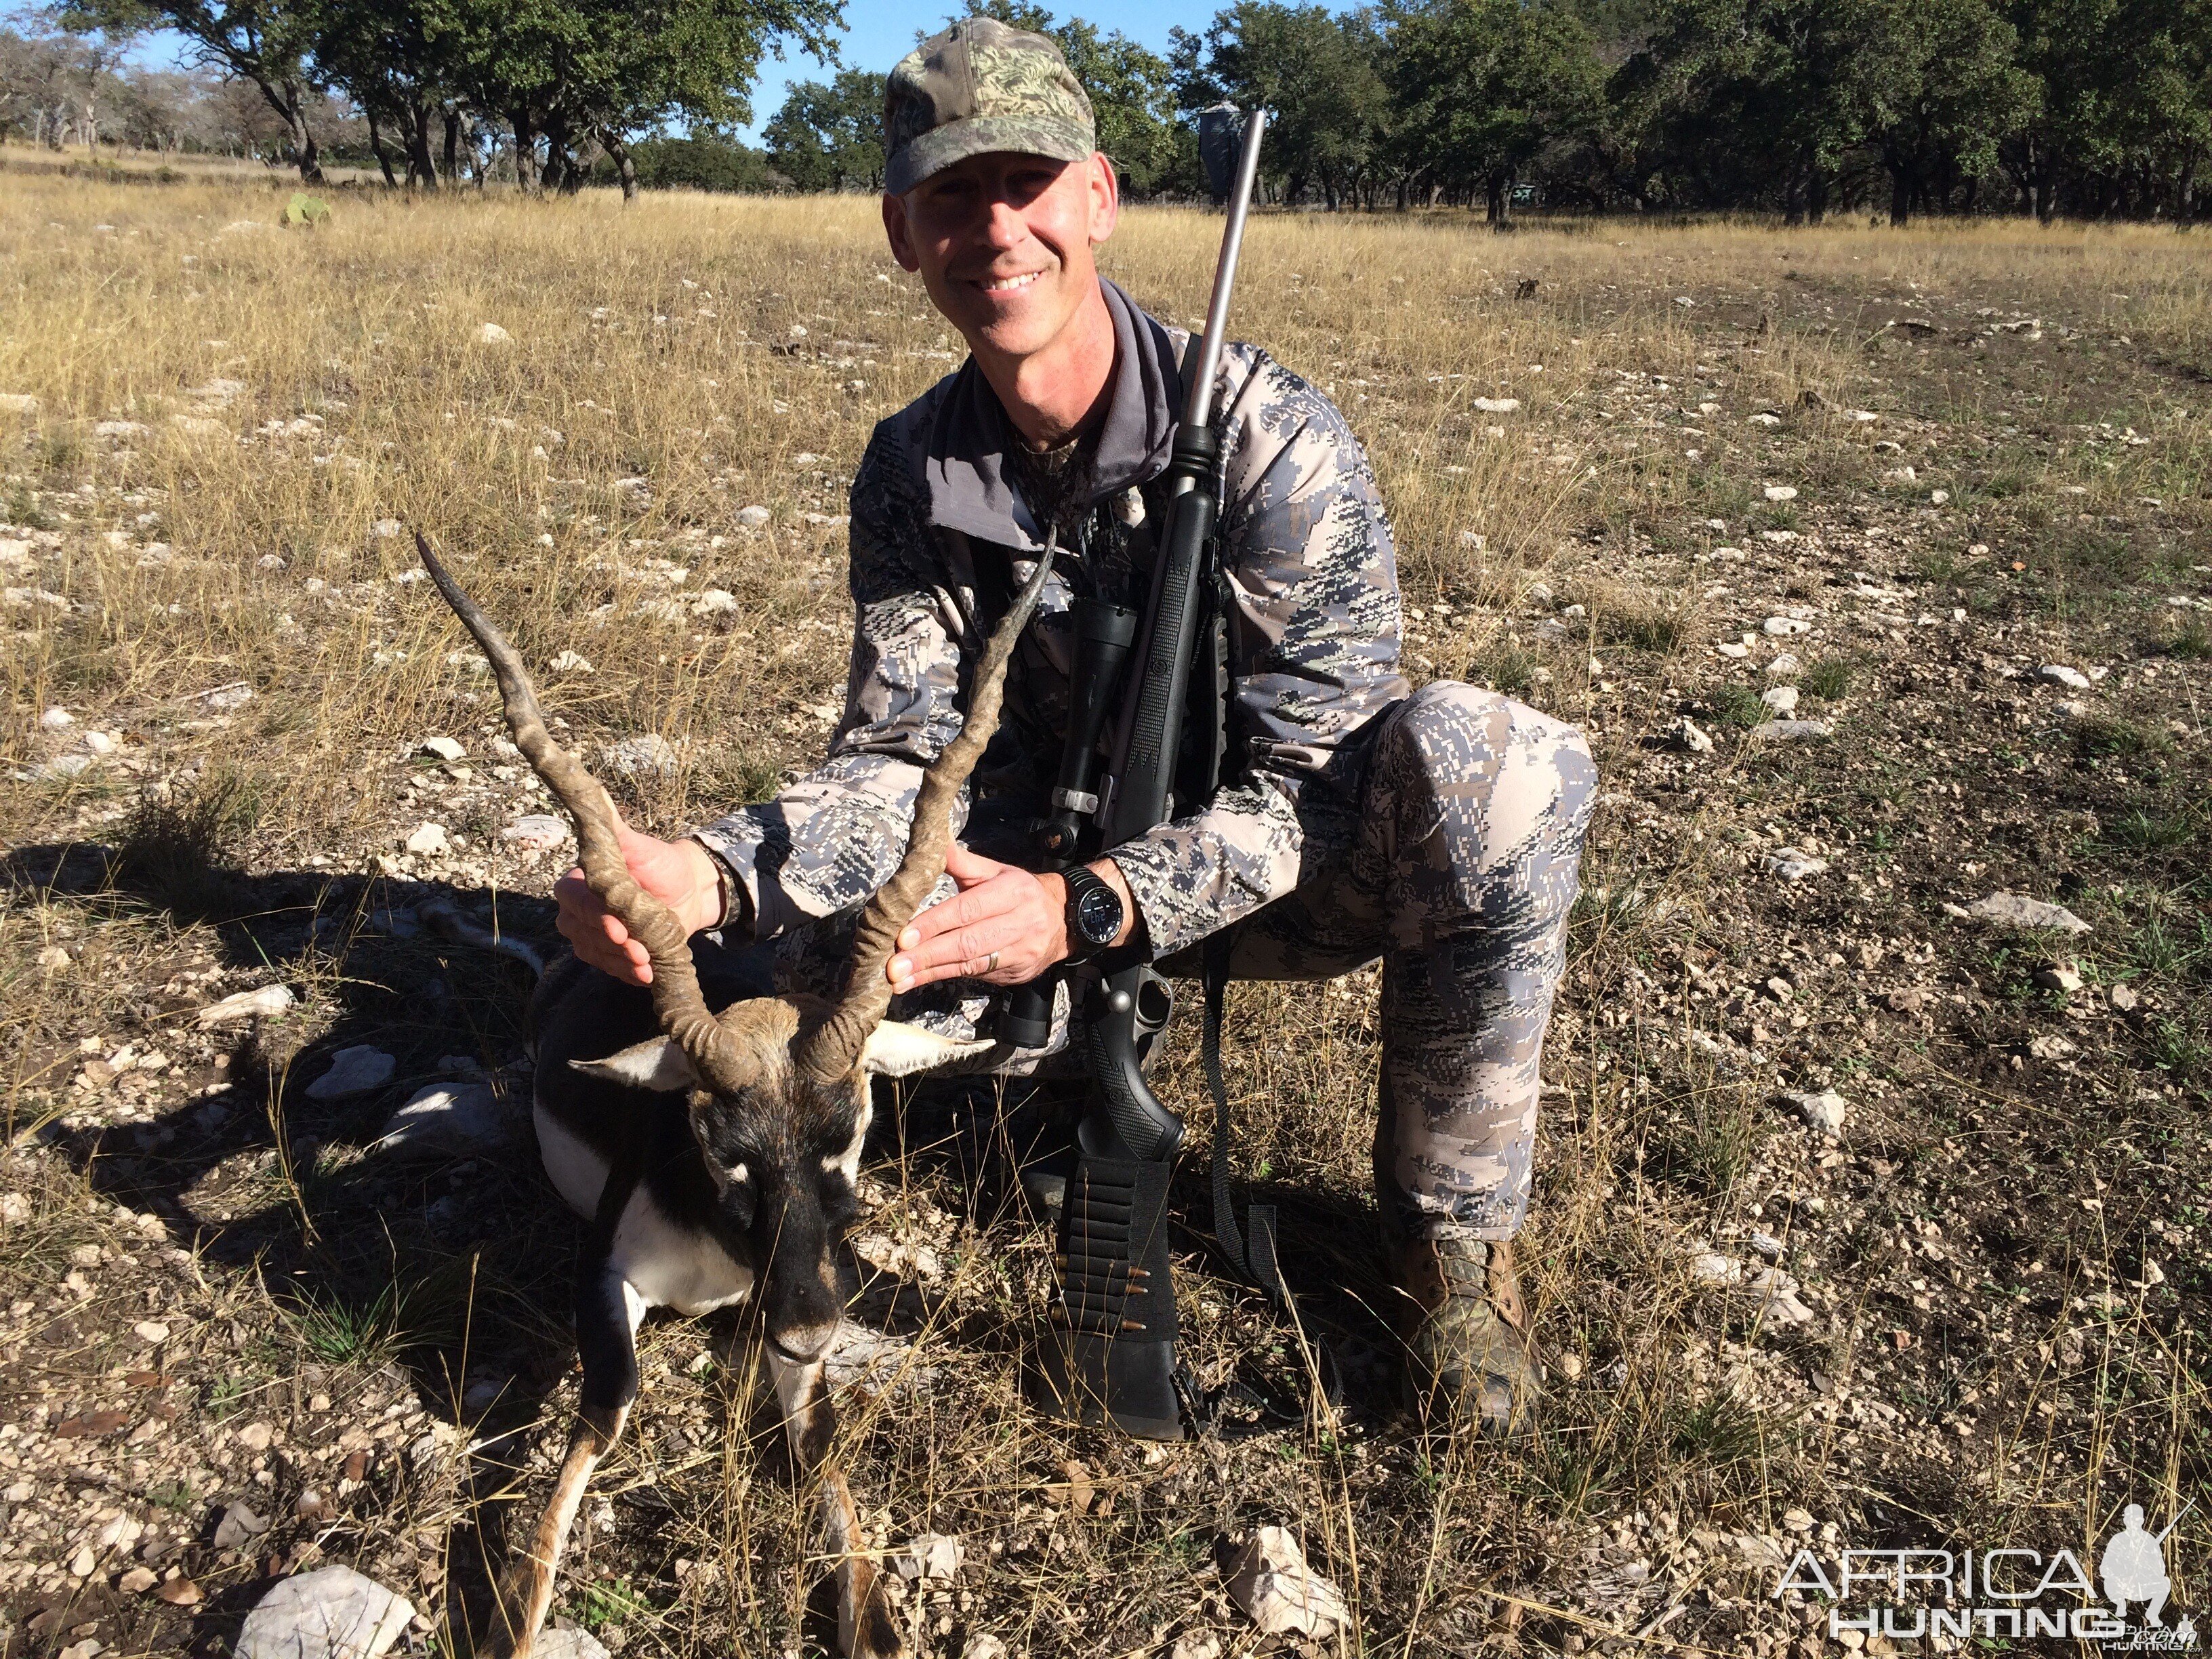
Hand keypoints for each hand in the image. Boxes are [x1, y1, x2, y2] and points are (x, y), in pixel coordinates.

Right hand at [555, 821, 724, 986]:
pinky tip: (646, 973)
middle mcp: (576, 909)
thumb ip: (614, 830)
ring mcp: (588, 934)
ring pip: (594, 953)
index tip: (620, 929)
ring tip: (648, 962)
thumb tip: (594, 795)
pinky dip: (628, 973)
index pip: (573, 901)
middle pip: (581, 932)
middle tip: (641, 952)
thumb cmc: (662, 865)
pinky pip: (609, 968)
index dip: (594, 917)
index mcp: (578, 881)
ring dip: (621, 962)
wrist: (688, 893)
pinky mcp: (606, 954)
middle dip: (612, 945)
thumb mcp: (641, 847)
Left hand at [888, 844, 1064, 995]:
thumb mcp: (994, 871)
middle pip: (968, 942)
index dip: (934, 923)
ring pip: (972, 964)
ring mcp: (1023, 951)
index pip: (968, 909)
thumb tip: (931, 842)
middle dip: (928, 955)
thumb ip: (961, 862)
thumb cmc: (1018, 892)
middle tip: (894, 966)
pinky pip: (980, 975)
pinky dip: (948, 977)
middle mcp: (1021, 922)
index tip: (904, 936)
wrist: (1065, 919)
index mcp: (1012, 890)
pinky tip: (923, 980)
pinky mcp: (1020, 972)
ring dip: (932, 972)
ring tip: (900, 979)